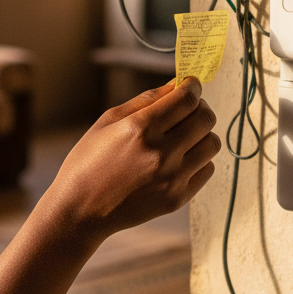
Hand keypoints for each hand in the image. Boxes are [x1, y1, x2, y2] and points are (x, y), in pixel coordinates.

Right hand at [44, 78, 219, 237]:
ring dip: (201, 134)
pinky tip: (178, 160)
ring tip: (183, 137)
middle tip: (187, 110)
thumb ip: (146, 100)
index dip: (193, 86)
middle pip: (206, 118)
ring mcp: (172, 178)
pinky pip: (207, 169)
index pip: (187, 99)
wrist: (80, 210)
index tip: (191, 85)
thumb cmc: (89, 160)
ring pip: (212, 143)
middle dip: (200, 107)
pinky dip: (198, 160)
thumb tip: (177, 84)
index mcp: (141, 129)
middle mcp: (161, 153)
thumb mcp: (108, 121)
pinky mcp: (177, 198)